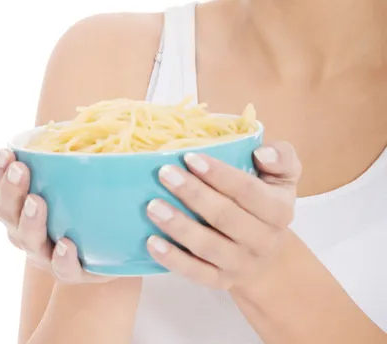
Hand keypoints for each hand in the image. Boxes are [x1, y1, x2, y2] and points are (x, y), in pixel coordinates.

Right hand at [0, 149, 116, 283]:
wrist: (112, 248)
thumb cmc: (86, 203)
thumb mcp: (78, 175)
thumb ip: (76, 153)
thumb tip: (91, 117)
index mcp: (20, 203)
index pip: (0, 186)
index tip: (6, 152)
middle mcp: (24, 229)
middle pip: (5, 212)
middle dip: (10, 189)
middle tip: (20, 169)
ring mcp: (44, 253)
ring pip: (27, 239)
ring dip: (30, 220)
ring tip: (38, 202)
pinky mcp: (69, 272)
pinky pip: (62, 269)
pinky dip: (62, 257)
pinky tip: (67, 244)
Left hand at [145, 141, 300, 292]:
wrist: (271, 256)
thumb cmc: (267, 201)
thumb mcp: (283, 176)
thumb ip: (281, 157)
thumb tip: (262, 153)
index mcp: (279, 210)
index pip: (248, 191)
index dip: (219, 175)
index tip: (190, 157)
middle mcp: (263, 240)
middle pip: (225, 217)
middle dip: (193, 194)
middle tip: (165, 173)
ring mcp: (241, 264)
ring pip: (208, 246)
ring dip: (179, 226)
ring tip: (153, 206)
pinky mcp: (221, 281)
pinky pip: (196, 273)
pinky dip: (173, 260)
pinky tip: (152, 242)